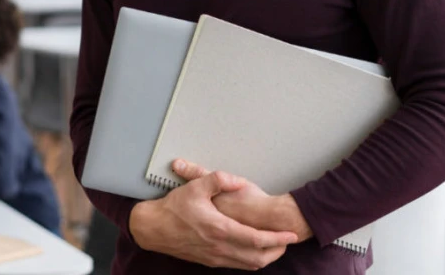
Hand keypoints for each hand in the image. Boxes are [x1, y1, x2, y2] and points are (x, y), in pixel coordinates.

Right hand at [129, 165, 298, 268]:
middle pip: (258, 257)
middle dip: (277, 250)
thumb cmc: (173, 208)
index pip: (256, 239)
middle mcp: (219, 247)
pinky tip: (253, 251)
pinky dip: (251, 261)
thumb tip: (235, 180)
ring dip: (266, 257)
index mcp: (219, 229)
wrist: (153, 228)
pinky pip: (237, 266)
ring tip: (275, 247)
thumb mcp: (195, 187)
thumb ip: (218, 180)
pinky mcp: (209, 261)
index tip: (291, 235)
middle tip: (287, 241)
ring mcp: (215, 257)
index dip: (277, 239)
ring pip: (249, 264)